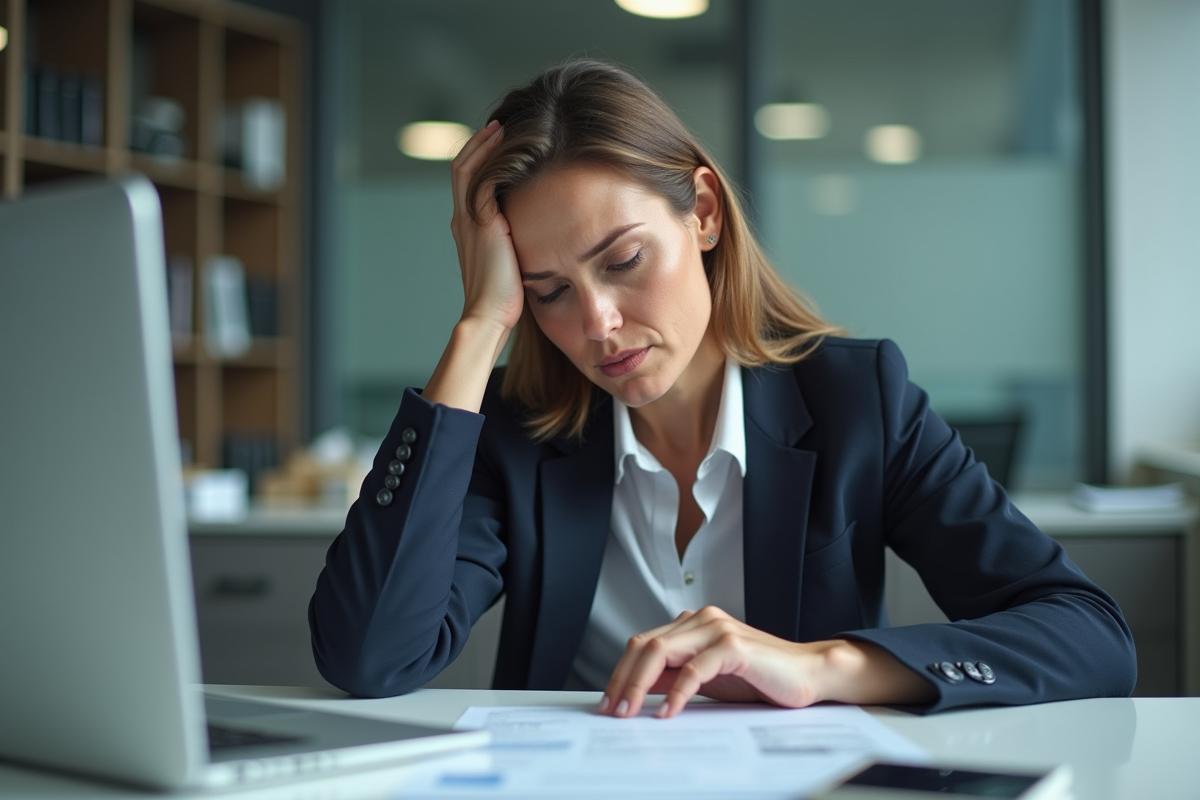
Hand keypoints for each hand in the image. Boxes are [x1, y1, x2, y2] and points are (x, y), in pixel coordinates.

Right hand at [449, 120, 523, 332]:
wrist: (490, 315)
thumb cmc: (504, 299)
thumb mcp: (509, 263)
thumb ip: (514, 244)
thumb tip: (535, 235)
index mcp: (468, 229)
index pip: (467, 184)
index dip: (479, 161)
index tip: (499, 144)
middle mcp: (463, 220)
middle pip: (462, 168)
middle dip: (479, 145)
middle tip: (500, 126)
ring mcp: (469, 220)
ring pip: (467, 168)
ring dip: (484, 145)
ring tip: (502, 128)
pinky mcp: (482, 222)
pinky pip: (480, 178)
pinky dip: (491, 159)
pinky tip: (510, 147)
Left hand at [598, 606, 935, 718]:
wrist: (808, 674)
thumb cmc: (761, 677)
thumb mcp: (708, 678)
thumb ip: (675, 675)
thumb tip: (639, 688)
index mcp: (692, 624)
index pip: (643, 643)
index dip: (621, 672)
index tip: (610, 701)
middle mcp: (700, 619)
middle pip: (645, 645)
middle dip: (623, 679)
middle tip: (613, 710)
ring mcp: (717, 629)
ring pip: (662, 651)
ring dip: (640, 685)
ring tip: (630, 711)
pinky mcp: (734, 645)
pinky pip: (695, 669)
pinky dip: (677, 692)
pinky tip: (669, 712)